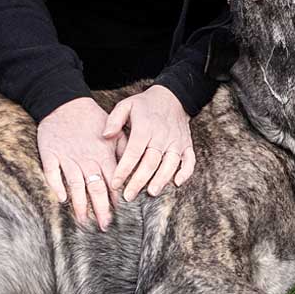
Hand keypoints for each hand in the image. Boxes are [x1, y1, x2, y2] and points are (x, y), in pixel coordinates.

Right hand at [37, 97, 119, 230]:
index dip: (116, 199)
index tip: (120, 215)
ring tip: (84, 220)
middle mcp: (87, 159)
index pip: (113, 181)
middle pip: (96, 188)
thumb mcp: (115, 132)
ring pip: (75, 185)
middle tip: (104, 226)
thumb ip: (125, 150)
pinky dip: (57, 186)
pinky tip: (61, 199)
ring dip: (80, 204)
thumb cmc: (93, 119)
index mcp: (103, 155)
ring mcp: (67, 158)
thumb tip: (136, 167)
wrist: (65, 104)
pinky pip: (52, 173)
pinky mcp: (50, 154)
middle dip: (101, 208)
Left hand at [104, 85, 195, 201]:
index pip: (134, 152)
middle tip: (129, 196)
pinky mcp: (186, 145)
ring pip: (170, 164)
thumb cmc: (146, 105)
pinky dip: (186, 172)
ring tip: (151, 192)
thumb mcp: (126, 105)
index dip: (124, 170)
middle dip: (139, 181)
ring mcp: (176, 142)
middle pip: (151, 162)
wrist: (173, 97)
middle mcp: (162, 136)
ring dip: (161, 179)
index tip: (115, 184)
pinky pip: (189, 161)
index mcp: (145, 128)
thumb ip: (114, 120)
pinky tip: (177, 183)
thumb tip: (105, 136)